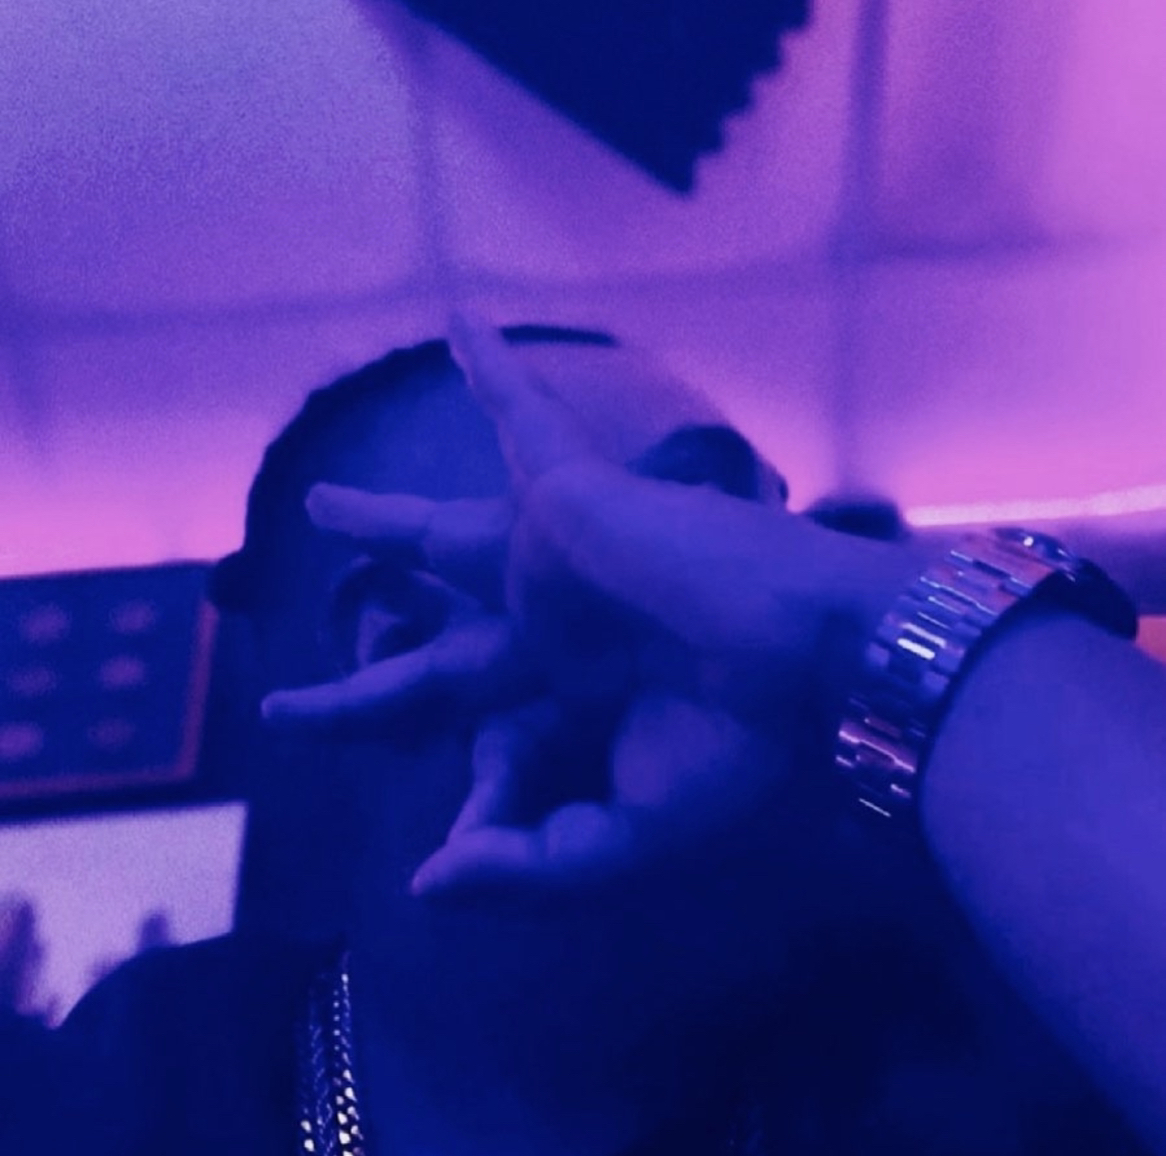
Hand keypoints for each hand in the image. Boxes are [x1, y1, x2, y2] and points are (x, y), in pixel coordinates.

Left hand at [263, 315, 920, 902]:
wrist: (824, 663)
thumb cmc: (745, 751)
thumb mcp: (632, 838)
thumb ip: (529, 866)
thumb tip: (423, 887)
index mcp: (581, 711)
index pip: (492, 752)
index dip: (473, 811)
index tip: (444, 863)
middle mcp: (561, 633)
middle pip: (437, 656)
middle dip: (368, 681)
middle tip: (289, 707)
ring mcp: (563, 560)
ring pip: (445, 538)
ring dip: (387, 522)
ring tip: (325, 508)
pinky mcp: (573, 495)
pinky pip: (523, 422)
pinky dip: (496, 370)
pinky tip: (458, 319)